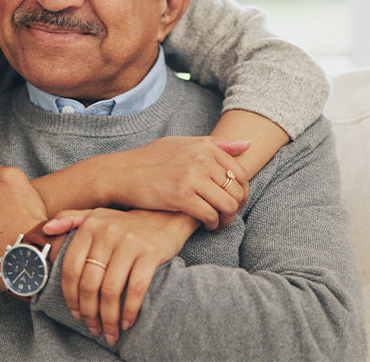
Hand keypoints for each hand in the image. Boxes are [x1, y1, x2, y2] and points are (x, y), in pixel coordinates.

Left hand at [44, 208, 197, 345]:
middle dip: (89, 312)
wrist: (166, 216)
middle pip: (90, 283)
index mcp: (90, 226)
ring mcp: (129, 243)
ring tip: (109, 331)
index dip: (71, 296)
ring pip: (111, 290)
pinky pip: (136, 289)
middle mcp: (107, 233)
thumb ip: (71, 218)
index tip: (75, 313)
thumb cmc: (127, 224)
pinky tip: (126, 322)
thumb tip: (47, 228)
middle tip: (93, 328)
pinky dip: (129, 310)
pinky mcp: (150, 253)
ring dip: (109, 317)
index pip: (71, 268)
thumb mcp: (98, 215)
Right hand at [93, 136, 250, 230]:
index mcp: (205, 146)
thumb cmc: (152, 160)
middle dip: (236, 208)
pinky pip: (210, 215)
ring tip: (218, 224)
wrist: (122, 173)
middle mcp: (201, 159)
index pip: (241, 172)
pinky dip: (212, 224)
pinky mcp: (181, 196)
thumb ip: (216, 144)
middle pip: (237, 190)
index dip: (242, 192)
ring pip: (227, 205)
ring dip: (227, 219)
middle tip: (227, 216)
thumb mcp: (183, 144)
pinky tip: (206, 226)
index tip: (233, 202)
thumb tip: (247, 145)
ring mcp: (192, 177)